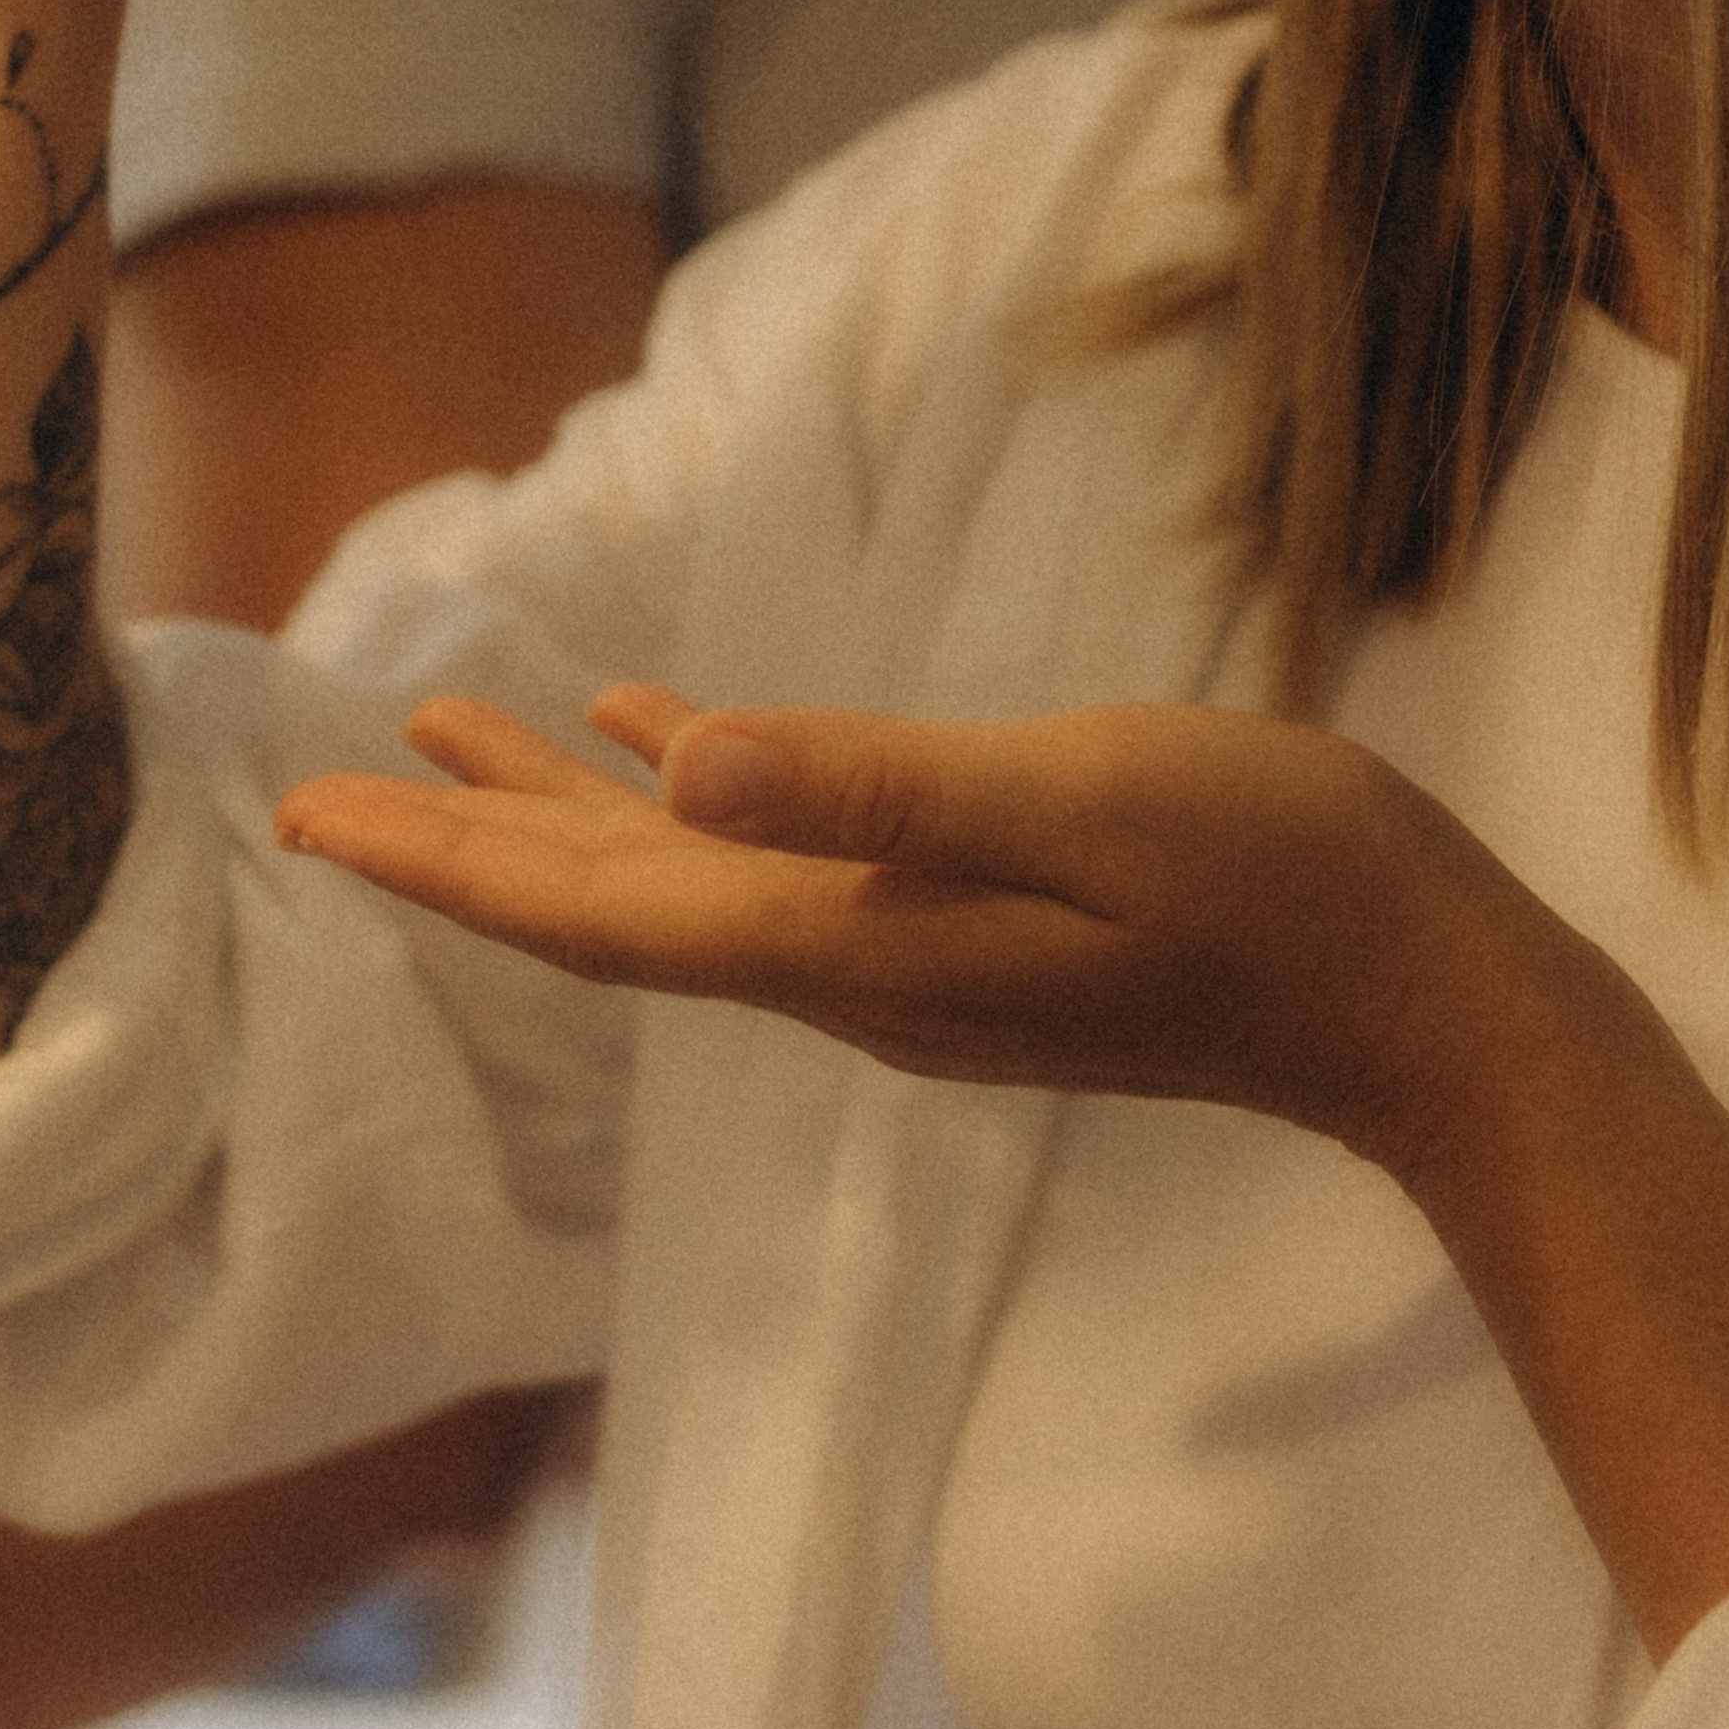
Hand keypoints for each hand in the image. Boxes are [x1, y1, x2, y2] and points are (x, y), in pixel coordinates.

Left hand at [277, 683, 1553, 1179]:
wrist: (1426, 998)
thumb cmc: (1280, 879)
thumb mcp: (1081, 804)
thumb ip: (880, 789)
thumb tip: (682, 774)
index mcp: (852, 945)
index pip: (597, 914)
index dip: (443, 864)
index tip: (302, 821)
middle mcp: (851, 966)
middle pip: (606, 908)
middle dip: (455, 846)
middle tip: (311, 787)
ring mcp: (908, 950)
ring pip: (682, 878)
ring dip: (556, 812)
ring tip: (444, 731)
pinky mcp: (968, 919)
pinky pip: (782, 851)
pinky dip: (701, 791)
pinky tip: (661, 732)